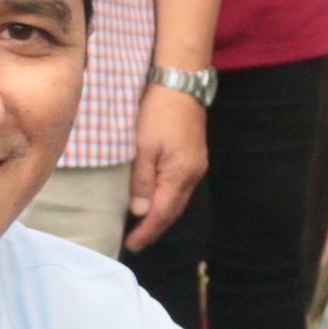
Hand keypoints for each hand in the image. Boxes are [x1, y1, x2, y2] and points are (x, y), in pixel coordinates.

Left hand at [126, 86, 207, 250]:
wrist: (179, 82)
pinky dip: (166, 198)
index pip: (162, 213)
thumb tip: (140, 211)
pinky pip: (180, 186)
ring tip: (142, 226)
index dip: (146, 232)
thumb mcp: (143, 146)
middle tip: (136, 242)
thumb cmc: (158, 111)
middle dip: (154, 228)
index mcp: (180, 174)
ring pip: (178, 199)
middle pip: (173, 210)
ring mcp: (196, 165)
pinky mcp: (194, 156)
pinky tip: (155, 200)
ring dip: (161, 214)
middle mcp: (193, 174)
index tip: (131, 246)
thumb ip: (141, 180)